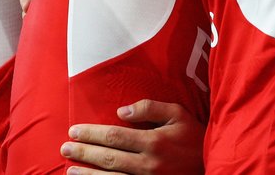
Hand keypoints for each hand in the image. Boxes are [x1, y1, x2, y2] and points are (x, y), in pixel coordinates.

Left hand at [60, 99, 204, 174]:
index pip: (114, 137)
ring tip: (70, 169)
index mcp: (154, 141)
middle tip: (64, 148)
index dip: (92, 134)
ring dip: (88, 174)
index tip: (74, 131)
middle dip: (83, 152)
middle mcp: (148, 163)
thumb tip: (121, 111)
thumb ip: (150, 108)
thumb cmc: (192, 136)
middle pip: (108, 158)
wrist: (210, 165)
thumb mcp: (178, 114)